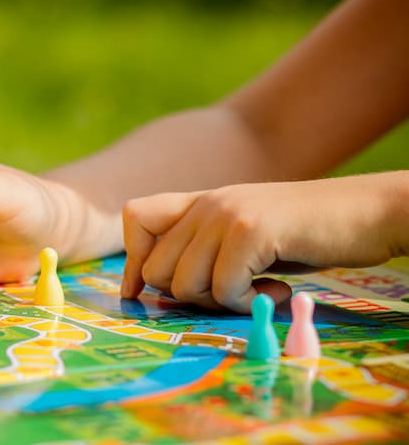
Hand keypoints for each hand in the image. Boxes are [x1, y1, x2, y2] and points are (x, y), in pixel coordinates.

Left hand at [120, 174, 408, 311]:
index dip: (135, 262)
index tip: (141, 293)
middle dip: (187, 296)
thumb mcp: (244, 234)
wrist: (367, 212)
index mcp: (200, 201)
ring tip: (257, 288)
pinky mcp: (251, 232)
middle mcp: (206, 203)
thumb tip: (151, 285)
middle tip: (230, 294)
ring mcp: (226, 215)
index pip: (136, 218)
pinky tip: (278, 287)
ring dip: (220, 302)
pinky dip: (248, 302)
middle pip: (156, 269)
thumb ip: (204, 248)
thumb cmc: (307, 233)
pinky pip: (223, 289)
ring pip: (184, 284)